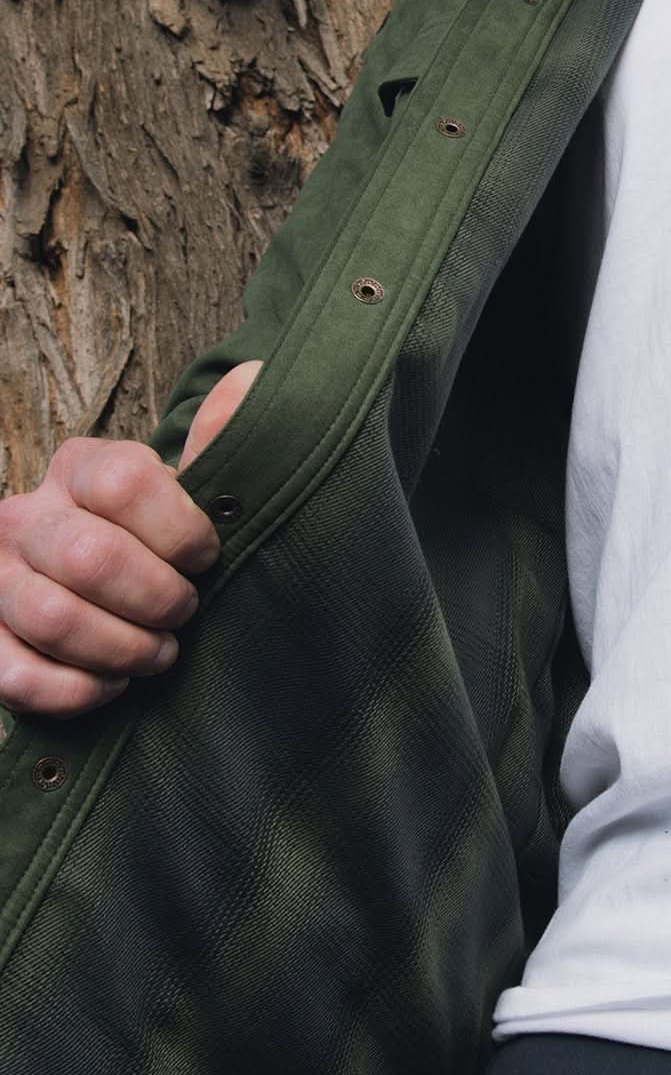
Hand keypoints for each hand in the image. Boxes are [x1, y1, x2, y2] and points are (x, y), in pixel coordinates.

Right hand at [0, 360, 262, 716]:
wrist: (108, 586)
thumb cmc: (162, 536)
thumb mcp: (192, 486)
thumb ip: (218, 442)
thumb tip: (244, 383)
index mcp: (82, 466)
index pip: (125, 483)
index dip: (180, 532)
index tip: (207, 558)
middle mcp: (26, 514)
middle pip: (90, 559)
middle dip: (157, 599)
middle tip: (185, 613)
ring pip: (53, 619)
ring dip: (123, 649)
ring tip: (158, 652)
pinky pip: (16, 677)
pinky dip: (77, 691)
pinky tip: (113, 683)